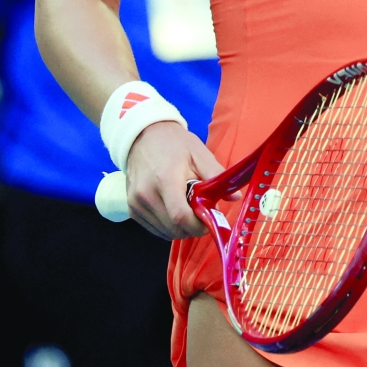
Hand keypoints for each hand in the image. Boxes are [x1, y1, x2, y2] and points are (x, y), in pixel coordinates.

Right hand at [125, 121, 224, 240]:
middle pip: (173, 228)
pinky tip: (174, 211)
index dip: (197, 226)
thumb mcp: (199, 153)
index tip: (209, 222)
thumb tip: (235, 197)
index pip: (180, 216)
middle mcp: (146, 195)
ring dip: (180, 228)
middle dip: (192, 228)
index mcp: (165, 180)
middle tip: (202, 215)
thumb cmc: (174, 144)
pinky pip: (153, 228)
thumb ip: (215, 175)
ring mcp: (136, 203)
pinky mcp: (131, 208)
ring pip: (164, 232)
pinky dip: (167, 226)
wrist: (144, 135)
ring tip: (188, 210)